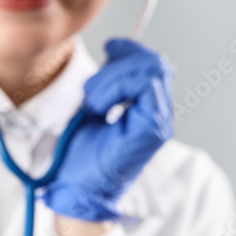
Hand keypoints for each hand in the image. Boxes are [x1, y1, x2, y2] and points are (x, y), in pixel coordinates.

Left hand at [40, 38, 173, 221]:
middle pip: (154, 63)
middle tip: (91, 89)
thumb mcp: (92, 108)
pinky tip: (99, 108)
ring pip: (150, 70)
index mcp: (146, 107)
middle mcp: (159, 113)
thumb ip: (109, 84)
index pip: (153, 64)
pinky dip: (115, 88)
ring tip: (92, 103)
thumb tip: (114, 52)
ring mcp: (159, 121)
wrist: (75, 188)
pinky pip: (145, 86)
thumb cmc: (80, 156)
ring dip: (112, 78)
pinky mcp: (153, 129)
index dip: (130, 50)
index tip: (108, 47)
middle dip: (118, 64)